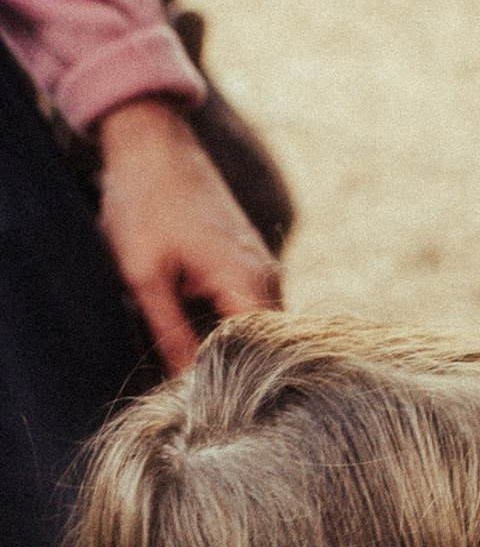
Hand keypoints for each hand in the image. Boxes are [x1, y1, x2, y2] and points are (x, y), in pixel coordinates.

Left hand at [92, 95, 281, 371]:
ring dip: (234, 349)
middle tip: (199, 393)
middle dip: (237, 370)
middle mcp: (268, 279)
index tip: (202, 401)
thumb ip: (170, 332)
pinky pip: (252, 311)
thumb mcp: (144, 275)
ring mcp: (264, 270)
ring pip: (260, 331)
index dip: (233, 384)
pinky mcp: (252, 263)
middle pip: (265, 348)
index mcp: (247, 283)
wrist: (153, 145)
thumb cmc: (144, 203)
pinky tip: (203, 336)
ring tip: (199, 367)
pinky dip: (232, 328)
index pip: (260, 357)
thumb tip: (186, 383)